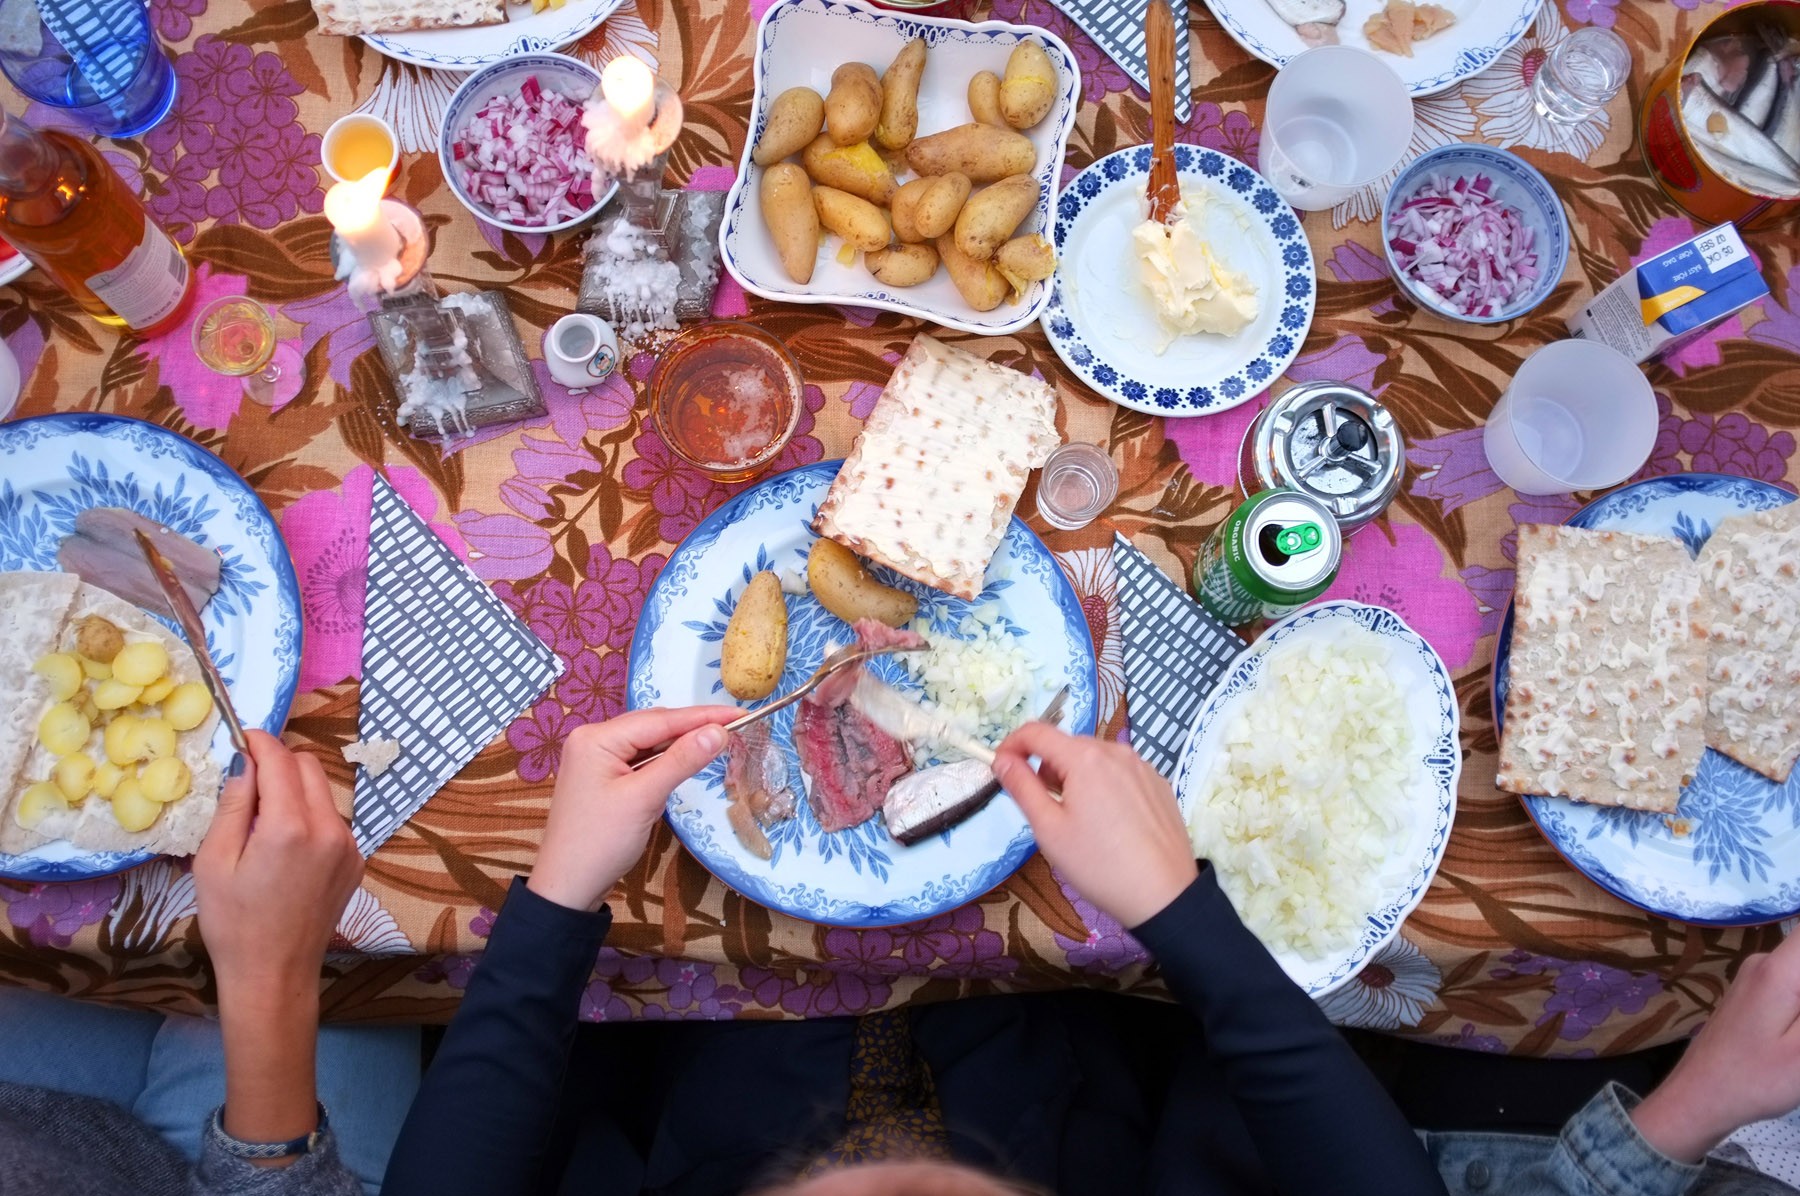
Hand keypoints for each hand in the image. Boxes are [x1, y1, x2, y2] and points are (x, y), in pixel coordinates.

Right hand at [195, 730, 363, 1007]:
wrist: (274, 975)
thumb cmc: (233, 923)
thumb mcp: (214, 861)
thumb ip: (233, 805)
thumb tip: (244, 762)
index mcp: (290, 827)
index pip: (280, 760)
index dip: (259, 742)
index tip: (241, 737)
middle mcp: (330, 829)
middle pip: (308, 767)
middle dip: (278, 763)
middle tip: (247, 780)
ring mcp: (349, 845)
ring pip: (322, 792)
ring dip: (294, 791)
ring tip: (262, 824)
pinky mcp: (356, 861)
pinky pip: (332, 820)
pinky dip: (309, 817)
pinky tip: (284, 848)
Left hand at [528, 706, 738, 912]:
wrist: (568, 887)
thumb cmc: (601, 842)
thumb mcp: (644, 799)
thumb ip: (681, 761)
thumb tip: (718, 731)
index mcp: (596, 738)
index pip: (660, 719)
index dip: (703, 716)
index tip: (739, 713)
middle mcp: (593, 740)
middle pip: (654, 726)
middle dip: (693, 727)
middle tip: (736, 726)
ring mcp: (596, 759)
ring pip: (649, 743)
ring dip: (681, 744)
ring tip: (719, 739)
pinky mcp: (604, 778)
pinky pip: (641, 760)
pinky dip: (665, 761)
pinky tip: (686, 760)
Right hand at [992, 723, 1196, 928]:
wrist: (1163, 895)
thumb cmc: (1098, 864)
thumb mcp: (1049, 829)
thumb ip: (1021, 787)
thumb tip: (1002, 759)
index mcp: (1085, 758)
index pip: (1036, 732)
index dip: (1011, 745)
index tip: (1002, 769)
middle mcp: (1116, 751)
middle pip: (1067, 745)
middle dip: (1047, 768)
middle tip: (1047, 810)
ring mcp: (1142, 766)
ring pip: (1095, 758)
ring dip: (1076, 777)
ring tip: (1082, 820)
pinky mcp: (1159, 783)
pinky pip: (1120, 772)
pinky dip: (1104, 785)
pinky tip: (1112, 822)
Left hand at [1631, 930, 1799, 1162]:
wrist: (1699, 1098)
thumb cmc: (1757, 1079)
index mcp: (1777, 969)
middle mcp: (1763, 962)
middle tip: (1798, 1038)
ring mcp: (1754, 977)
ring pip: (1799, 973)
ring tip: (1795, 1043)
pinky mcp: (1752, 994)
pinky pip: (1790, 986)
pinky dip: (1798, 1008)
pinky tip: (1793, 1040)